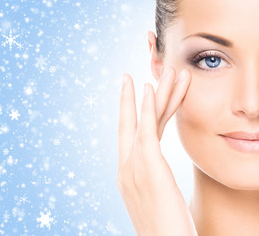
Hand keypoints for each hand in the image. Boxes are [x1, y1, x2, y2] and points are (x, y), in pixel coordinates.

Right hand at [117, 67, 197, 235]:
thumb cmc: (164, 230)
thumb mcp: (155, 200)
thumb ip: (153, 179)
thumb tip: (156, 170)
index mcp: (129, 174)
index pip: (134, 137)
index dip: (133, 115)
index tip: (137, 96)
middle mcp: (126, 168)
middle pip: (132, 125)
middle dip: (132, 99)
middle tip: (132, 76)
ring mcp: (134, 168)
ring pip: (143, 122)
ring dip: (151, 95)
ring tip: (157, 71)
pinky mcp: (148, 169)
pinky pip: (146, 132)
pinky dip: (145, 109)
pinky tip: (148, 89)